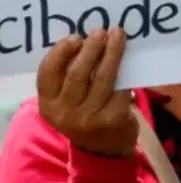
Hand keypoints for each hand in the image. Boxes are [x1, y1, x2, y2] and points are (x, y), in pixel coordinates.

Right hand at [37, 28, 137, 157]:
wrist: (105, 151)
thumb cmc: (86, 116)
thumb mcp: (68, 102)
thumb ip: (69, 79)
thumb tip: (86, 40)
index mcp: (48, 105)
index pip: (47, 72)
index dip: (61, 52)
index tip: (75, 37)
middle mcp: (65, 113)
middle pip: (78, 72)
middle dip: (91, 48)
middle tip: (101, 31)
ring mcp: (89, 118)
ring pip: (103, 77)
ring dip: (112, 53)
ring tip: (118, 36)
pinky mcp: (113, 119)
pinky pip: (121, 88)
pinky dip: (126, 72)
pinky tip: (130, 60)